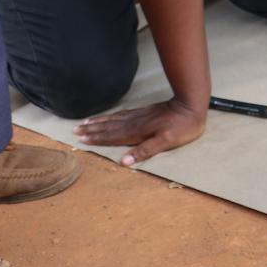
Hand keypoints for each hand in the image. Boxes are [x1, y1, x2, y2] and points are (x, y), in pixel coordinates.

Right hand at [75, 98, 206, 166]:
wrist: (191, 105)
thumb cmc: (182, 127)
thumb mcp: (166, 142)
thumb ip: (146, 151)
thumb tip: (124, 161)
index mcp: (137, 132)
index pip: (112, 137)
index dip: (97, 139)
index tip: (81, 139)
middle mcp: (134, 123)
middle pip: (108, 127)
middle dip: (92, 129)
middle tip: (75, 130)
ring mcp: (139, 116)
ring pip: (113, 119)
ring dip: (99, 122)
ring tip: (85, 122)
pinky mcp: (145, 112)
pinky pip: (122, 114)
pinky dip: (112, 116)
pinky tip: (109, 116)